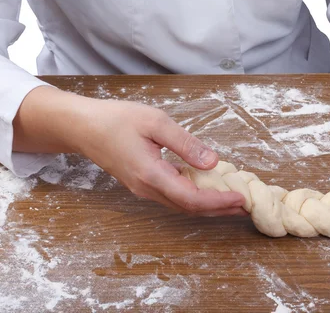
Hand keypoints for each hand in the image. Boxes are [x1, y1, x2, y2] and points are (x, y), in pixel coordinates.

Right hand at [13, 87, 245, 215]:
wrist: (83, 127)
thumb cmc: (117, 120)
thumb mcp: (155, 123)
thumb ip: (186, 144)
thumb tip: (213, 162)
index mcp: (152, 175)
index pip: (193, 199)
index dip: (219, 201)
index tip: (241, 198)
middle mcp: (147, 189)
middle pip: (189, 208)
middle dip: (219, 208)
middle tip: (246, 205)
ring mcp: (143, 190)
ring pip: (181, 205)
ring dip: (208, 205)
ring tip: (232, 200)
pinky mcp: (142, 185)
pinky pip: (173, 197)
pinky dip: (194, 197)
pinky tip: (207, 188)